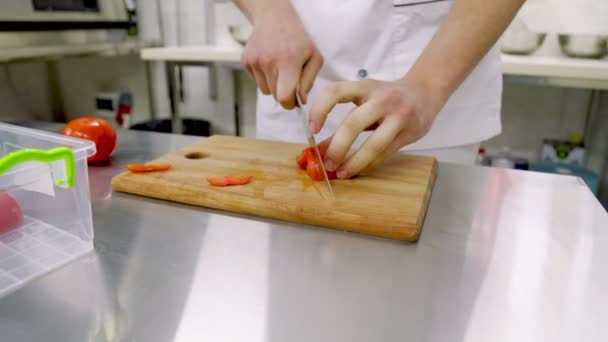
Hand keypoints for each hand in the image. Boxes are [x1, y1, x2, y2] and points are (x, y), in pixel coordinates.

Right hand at [241, 4, 322, 108]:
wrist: (274, 18)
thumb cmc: (298, 39)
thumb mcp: (314, 57)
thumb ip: (309, 81)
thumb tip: (300, 100)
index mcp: (288, 61)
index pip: (284, 97)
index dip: (289, 104)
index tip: (294, 101)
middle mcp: (268, 62)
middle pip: (275, 96)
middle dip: (284, 93)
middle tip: (290, 80)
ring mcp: (254, 61)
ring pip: (265, 90)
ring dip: (273, 85)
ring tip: (279, 68)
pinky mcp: (245, 61)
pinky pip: (256, 81)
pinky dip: (264, 77)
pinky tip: (269, 62)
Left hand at [309, 77, 446, 178]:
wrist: (425, 93)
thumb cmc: (387, 98)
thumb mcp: (364, 102)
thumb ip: (343, 122)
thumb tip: (320, 149)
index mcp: (365, 86)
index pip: (336, 91)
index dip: (320, 109)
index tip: (312, 129)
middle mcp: (382, 99)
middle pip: (353, 124)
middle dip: (337, 147)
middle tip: (326, 163)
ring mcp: (399, 116)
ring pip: (374, 144)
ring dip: (354, 162)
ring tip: (341, 172)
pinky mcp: (410, 133)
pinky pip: (386, 153)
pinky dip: (369, 164)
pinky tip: (358, 169)